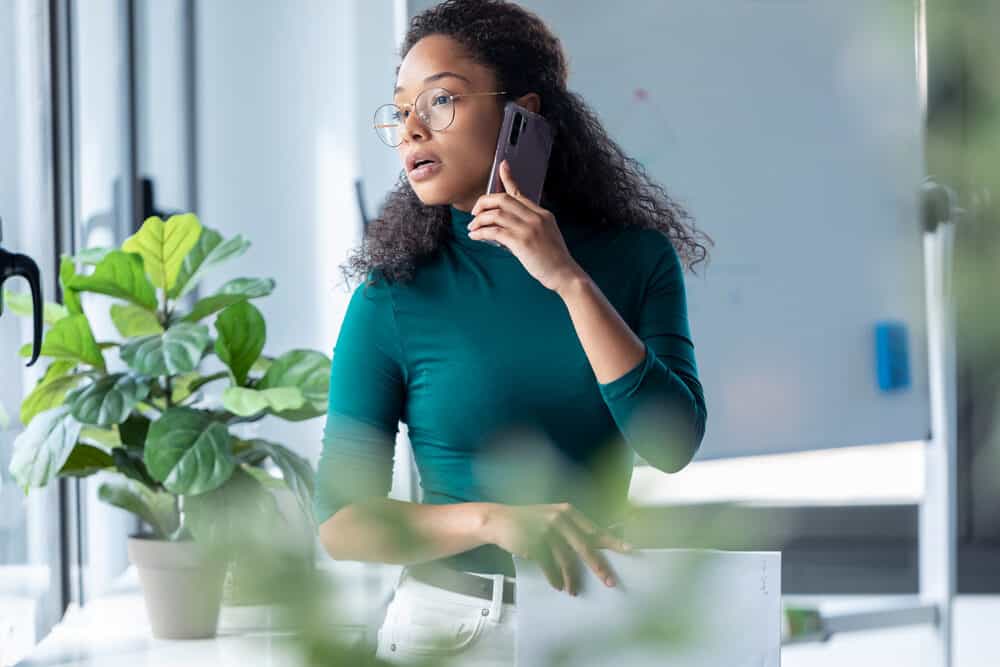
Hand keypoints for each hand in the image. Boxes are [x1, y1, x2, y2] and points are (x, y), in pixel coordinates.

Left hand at [468, 160, 582, 292]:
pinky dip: (481, 232)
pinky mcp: (522, 242)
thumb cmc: (554, 259)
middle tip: (474, 212)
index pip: (520, 193)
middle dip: (484, 202)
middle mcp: (535, 217)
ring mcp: (529, 228)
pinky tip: (475, 236)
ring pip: (496, 214)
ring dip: (480, 220)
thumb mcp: (546, 234)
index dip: (508, 178)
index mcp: (542, 214)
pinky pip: (495, 231)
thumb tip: (506, 225)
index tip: (502, 166)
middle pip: (503, 199)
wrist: (565, 274)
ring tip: (472, 227)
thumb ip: (530, 225)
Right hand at [482, 501, 633, 595]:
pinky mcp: (534, 543)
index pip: (594, 529)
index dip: (612, 541)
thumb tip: (594, 548)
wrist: (499, 520)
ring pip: (566, 560)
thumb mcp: (552, 519)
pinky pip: (549, 566)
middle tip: (610, 581)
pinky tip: (558, 586)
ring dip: (572, 579)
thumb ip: (571, 531)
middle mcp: (560, 519)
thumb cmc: (529, 521)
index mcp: (568, 512)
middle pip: (585, 546)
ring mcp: (547, 530)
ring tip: (574, 591)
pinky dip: (555, 578)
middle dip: (598, 566)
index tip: (629, 550)